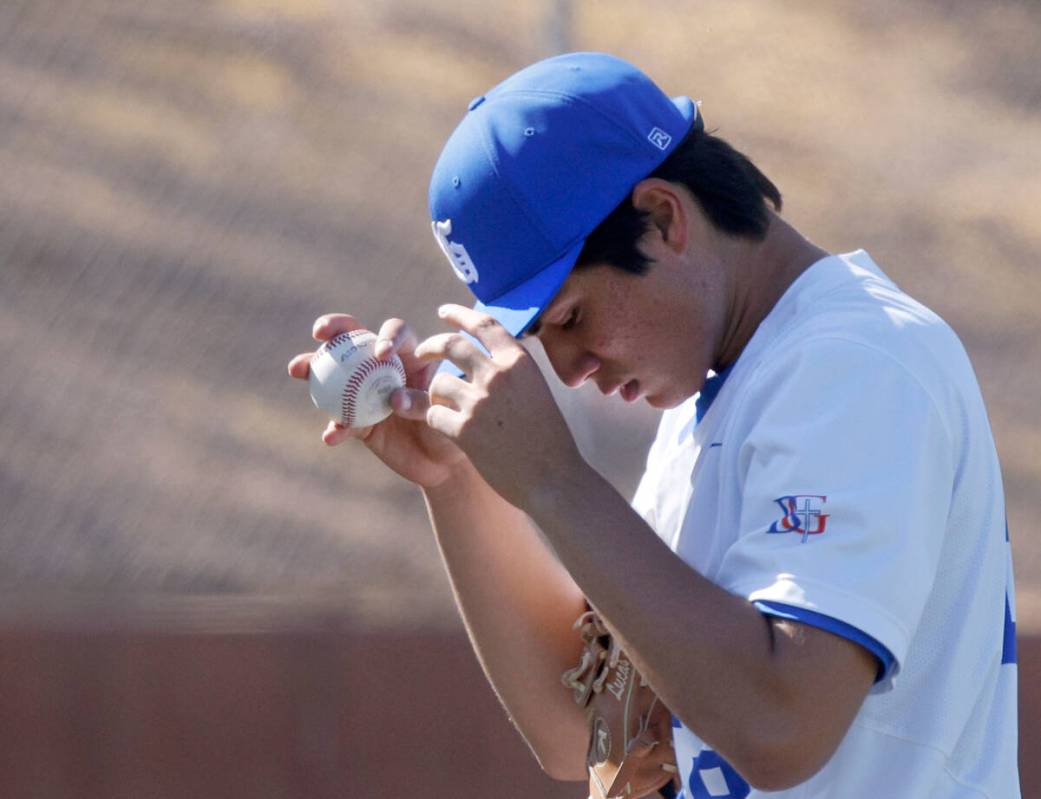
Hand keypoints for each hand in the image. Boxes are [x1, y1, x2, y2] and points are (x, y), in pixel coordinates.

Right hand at [287, 313, 468, 488]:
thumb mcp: (447, 413)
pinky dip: (335, 429)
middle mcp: (385, 370)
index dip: (388, 335)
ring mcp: (367, 395)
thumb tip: (394, 397)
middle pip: (356, 340)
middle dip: (335, 328)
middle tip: (318, 332)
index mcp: (413, 358)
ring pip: (336, 376)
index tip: (381, 353)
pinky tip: (331, 437)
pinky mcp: (360, 424)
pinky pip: (341, 423)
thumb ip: (422, 401)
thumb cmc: (453, 430)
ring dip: (313, 369)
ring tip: (297, 369)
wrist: (445, 465)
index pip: (397, 333)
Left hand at [413, 304, 586, 509]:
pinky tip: (447, 431)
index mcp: (519, 362)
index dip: (460, 315)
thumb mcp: (537, 392)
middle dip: (430, 345)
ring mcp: (480, 402)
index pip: (484, 325)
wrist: (554, 480)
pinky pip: (433, 415)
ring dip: (435, 395)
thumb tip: (485, 359)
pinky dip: (435, 421)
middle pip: (451, 345)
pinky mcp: (464, 430)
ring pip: (437, 384)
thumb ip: (511, 373)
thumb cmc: (549, 440)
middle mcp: (498, 375)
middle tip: (421, 352)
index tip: (444, 312)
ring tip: (443, 407)